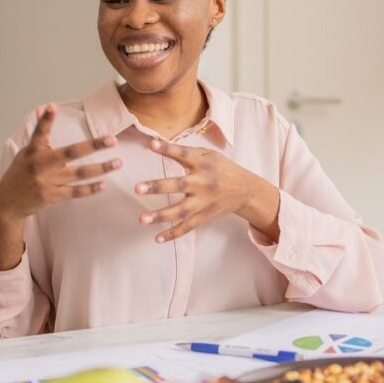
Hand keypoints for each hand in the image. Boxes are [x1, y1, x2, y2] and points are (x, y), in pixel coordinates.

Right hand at [0, 104, 119, 270]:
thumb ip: (38, 134)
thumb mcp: (25, 153)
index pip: (39, 132)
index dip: (45, 119)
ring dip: (100, 169)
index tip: (51, 106)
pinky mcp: (51, 196)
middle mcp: (40, 165)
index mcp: (33, 151)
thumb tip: (41, 109)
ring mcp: (46, 181)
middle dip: (93, 145)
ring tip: (118, 163)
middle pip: (70, 153)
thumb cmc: (20, 174)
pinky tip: (104, 184)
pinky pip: (75, 192)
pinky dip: (90, 189)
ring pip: (78, 174)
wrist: (7, 203)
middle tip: (112, 140)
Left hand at [135, 139, 280, 242]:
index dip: (168, 149)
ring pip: (181, 211)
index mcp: (203, 164)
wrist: (246, 190)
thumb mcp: (209, 154)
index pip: (184, 155)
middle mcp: (203, 183)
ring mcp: (203, 202)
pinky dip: (173, 234)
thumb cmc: (222, 169)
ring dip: (160, 216)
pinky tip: (157, 238)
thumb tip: (158, 144)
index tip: (151, 145)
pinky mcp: (204, 216)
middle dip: (157, 187)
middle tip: (137, 188)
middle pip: (179, 185)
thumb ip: (187, 152)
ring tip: (142, 219)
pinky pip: (187, 227)